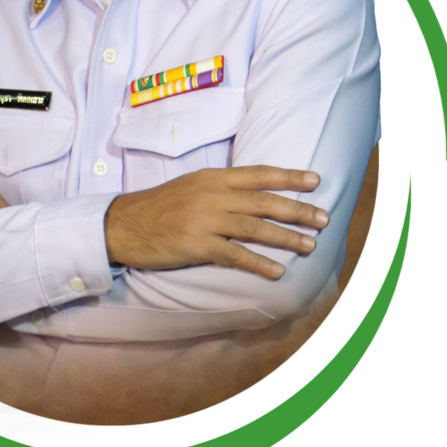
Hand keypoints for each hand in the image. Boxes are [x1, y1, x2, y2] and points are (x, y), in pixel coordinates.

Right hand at [104, 166, 329, 279]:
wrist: (123, 224)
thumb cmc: (158, 207)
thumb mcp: (191, 186)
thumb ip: (221, 189)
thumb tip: (253, 194)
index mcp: (213, 178)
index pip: (259, 174)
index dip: (289, 176)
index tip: (315, 180)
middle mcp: (212, 195)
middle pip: (264, 202)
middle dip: (297, 210)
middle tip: (324, 218)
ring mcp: (204, 219)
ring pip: (254, 228)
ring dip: (286, 238)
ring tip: (310, 246)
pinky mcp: (196, 244)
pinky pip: (234, 255)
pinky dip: (258, 263)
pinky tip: (276, 271)